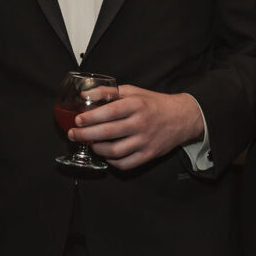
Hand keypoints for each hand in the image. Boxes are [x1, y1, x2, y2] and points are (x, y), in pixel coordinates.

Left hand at [69, 84, 203, 170]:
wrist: (182, 117)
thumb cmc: (153, 103)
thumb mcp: (132, 91)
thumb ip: (108, 92)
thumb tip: (85, 95)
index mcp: (136, 105)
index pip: (109, 112)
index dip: (90, 118)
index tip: (77, 120)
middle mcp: (140, 123)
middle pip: (108, 133)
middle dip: (86, 135)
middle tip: (74, 134)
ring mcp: (145, 141)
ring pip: (114, 151)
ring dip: (97, 149)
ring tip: (90, 144)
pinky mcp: (149, 155)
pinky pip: (126, 163)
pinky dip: (112, 161)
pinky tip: (106, 154)